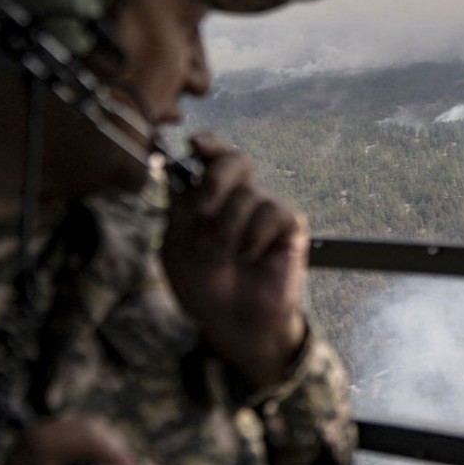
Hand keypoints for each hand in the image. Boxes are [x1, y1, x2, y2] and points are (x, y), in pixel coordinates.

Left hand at [161, 133, 308, 389]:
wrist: (232, 321)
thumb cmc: (203, 284)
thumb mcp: (176, 244)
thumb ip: (176, 206)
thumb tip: (173, 166)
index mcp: (210, 195)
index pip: (213, 155)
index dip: (208, 144)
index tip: (196, 145)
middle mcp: (240, 196)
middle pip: (236, 160)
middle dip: (215, 180)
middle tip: (203, 211)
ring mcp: (266, 209)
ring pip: (246, 196)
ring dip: (226, 232)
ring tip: (226, 258)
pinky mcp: (290, 225)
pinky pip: (270, 214)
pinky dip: (252, 239)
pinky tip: (251, 258)